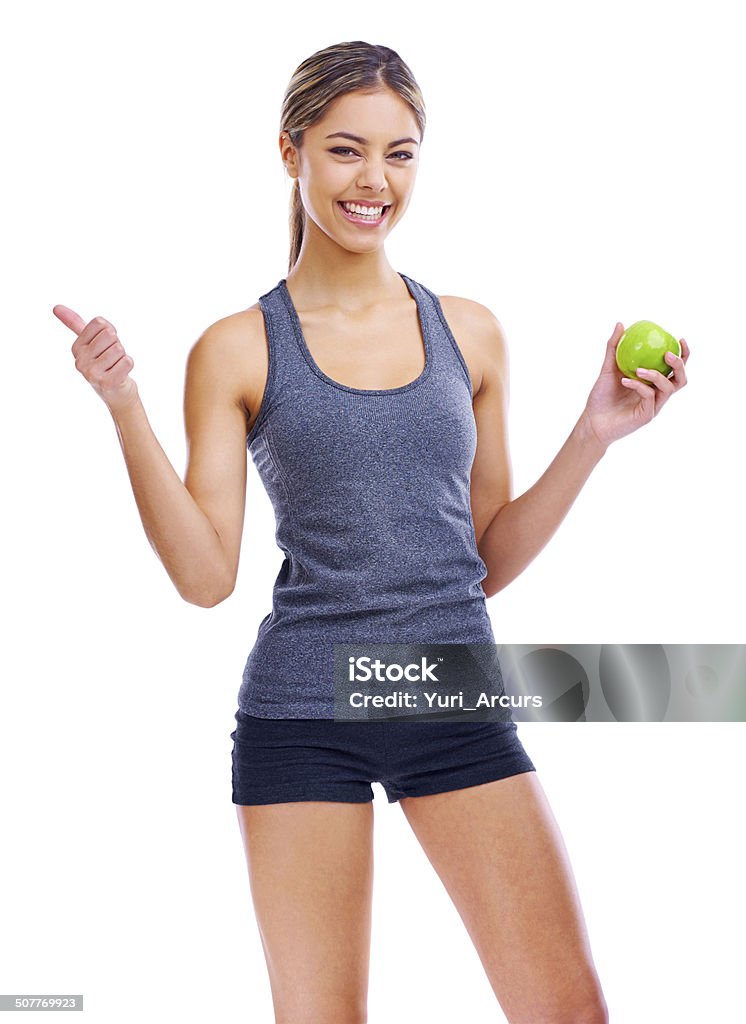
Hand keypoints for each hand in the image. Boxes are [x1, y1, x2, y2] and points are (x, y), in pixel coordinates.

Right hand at [53, 305, 138, 413]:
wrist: (117, 392)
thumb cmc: (106, 363)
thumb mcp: (90, 341)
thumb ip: (75, 324)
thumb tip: (55, 307)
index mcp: (76, 348)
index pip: (100, 323)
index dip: (110, 331)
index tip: (106, 345)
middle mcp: (80, 360)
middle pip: (110, 335)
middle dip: (117, 344)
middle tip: (113, 358)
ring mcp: (91, 373)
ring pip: (119, 348)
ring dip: (123, 356)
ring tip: (116, 366)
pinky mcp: (106, 383)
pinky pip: (127, 361)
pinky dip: (129, 365)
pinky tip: (121, 374)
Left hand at [581, 323, 689, 449]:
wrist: (592, 421)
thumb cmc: (601, 396)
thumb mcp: (607, 368)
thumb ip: (614, 347)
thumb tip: (621, 324)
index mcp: (654, 383)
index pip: (675, 368)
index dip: (684, 354)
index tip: (680, 339)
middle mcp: (658, 394)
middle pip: (681, 379)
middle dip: (679, 365)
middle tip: (666, 354)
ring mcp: (653, 406)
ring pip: (668, 388)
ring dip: (656, 375)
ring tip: (639, 369)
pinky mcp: (646, 416)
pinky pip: (649, 397)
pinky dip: (639, 386)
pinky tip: (624, 380)